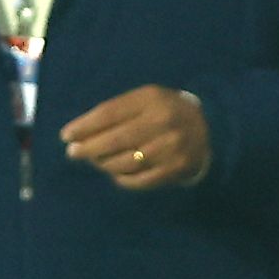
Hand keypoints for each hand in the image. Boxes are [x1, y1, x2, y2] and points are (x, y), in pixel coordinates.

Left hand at [60, 85, 211, 189]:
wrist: (211, 128)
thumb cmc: (167, 111)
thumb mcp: (147, 98)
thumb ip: (118, 110)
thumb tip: (81, 132)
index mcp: (152, 99)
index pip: (110, 113)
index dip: (84, 125)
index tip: (66, 135)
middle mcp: (162, 122)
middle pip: (116, 139)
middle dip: (89, 148)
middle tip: (72, 153)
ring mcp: (170, 148)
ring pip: (125, 162)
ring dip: (103, 164)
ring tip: (94, 161)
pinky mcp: (175, 169)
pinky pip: (139, 180)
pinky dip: (122, 179)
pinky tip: (115, 173)